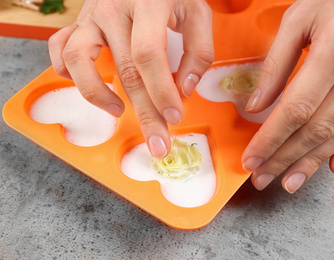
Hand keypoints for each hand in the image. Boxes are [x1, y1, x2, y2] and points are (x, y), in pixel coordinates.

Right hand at [48, 0, 213, 157]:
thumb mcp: (196, 10)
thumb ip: (198, 50)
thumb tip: (184, 90)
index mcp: (147, 3)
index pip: (149, 55)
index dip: (161, 91)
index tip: (174, 117)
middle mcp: (112, 9)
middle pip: (124, 70)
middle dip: (144, 113)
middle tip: (156, 143)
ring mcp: (90, 15)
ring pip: (76, 59)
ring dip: (96, 94)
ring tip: (118, 111)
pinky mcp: (78, 22)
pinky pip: (59, 48)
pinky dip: (65, 71)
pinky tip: (88, 85)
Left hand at [242, 0, 333, 192]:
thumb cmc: (332, 3)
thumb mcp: (299, 21)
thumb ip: (277, 64)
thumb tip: (256, 105)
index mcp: (330, 58)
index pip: (293, 111)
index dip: (270, 139)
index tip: (250, 159)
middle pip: (314, 130)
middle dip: (284, 158)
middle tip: (261, 177)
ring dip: (308, 162)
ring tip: (287, 182)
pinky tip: (324, 167)